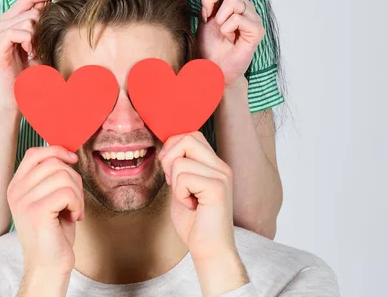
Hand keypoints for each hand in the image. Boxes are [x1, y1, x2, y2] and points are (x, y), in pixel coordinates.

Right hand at [0, 0, 69, 107]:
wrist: (20, 93)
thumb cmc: (34, 67)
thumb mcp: (43, 39)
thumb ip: (45, 19)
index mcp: (13, 17)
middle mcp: (2, 23)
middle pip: (31, 7)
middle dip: (44, 23)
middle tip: (43, 42)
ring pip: (27, 20)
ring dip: (37, 37)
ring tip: (35, 51)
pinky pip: (17, 33)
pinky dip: (29, 42)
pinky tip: (30, 54)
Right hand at [7, 145, 83, 276]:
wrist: (48, 265)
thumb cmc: (53, 231)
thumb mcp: (49, 197)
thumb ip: (51, 176)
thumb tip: (68, 153)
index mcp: (16, 185)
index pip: (35, 153)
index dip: (57, 150)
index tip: (72, 161)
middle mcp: (16, 191)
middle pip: (54, 162)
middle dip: (74, 178)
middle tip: (75, 200)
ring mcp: (24, 201)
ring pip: (63, 176)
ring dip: (78, 193)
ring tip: (73, 209)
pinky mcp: (36, 212)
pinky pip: (67, 192)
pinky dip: (77, 203)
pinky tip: (73, 217)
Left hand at [158, 131, 236, 262]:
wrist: (209, 251)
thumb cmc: (194, 223)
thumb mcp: (181, 187)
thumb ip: (178, 166)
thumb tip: (165, 147)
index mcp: (214, 164)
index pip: (191, 135)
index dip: (172, 147)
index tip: (169, 170)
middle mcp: (221, 166)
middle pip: (187, 138)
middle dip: (169, 158)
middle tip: (173, 183)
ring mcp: (221, 175)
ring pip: (180, 160)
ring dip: (174, 183)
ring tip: (187, 199)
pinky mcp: (218, 188)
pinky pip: (183, 177)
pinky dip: (179, 194)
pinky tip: (191, 206)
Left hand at [190, 0, 264, 86]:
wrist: (215, 68)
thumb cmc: (209, 44)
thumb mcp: (204, 13)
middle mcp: (243, 3)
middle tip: (206, 15)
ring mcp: (252, 15)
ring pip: (233, 0)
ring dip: (218, 17)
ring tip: (219, 30)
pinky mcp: (256, 29)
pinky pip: (238, 17)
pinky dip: (227, 28)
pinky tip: (228, 37)